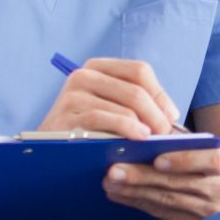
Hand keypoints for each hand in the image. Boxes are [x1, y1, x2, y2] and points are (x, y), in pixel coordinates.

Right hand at [38, 57, 178, 141]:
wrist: (47, 152)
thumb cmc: (86, 132)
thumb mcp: (110, 108)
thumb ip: (136, 103)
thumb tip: (171, 114)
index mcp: (97, 67)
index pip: (139, 70)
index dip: (160, 94)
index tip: (171, 116)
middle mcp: (83, 75)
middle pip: (135, 89)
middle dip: (157, 114)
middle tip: (166, 135)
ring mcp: (73, 94)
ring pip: (126, 105)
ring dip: (147, 125)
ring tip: (155, 141)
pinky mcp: (66, 115)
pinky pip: (107, 119)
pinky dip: (128, 129)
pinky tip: (138, 139)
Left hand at [106, 144, 219, 219]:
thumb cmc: (210, 172)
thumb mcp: (206, 156)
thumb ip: (185, 145)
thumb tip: (146, 134)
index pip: (212, 160)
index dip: (184, 160)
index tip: (157, 159)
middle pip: (181, 183)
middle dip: (143, 175)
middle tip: (114, 169)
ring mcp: (211, 213)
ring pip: (167, 199)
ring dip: (134, 190)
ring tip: (110, 181)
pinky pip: (161, 213)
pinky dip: (138, 202)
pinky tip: (119, 194)